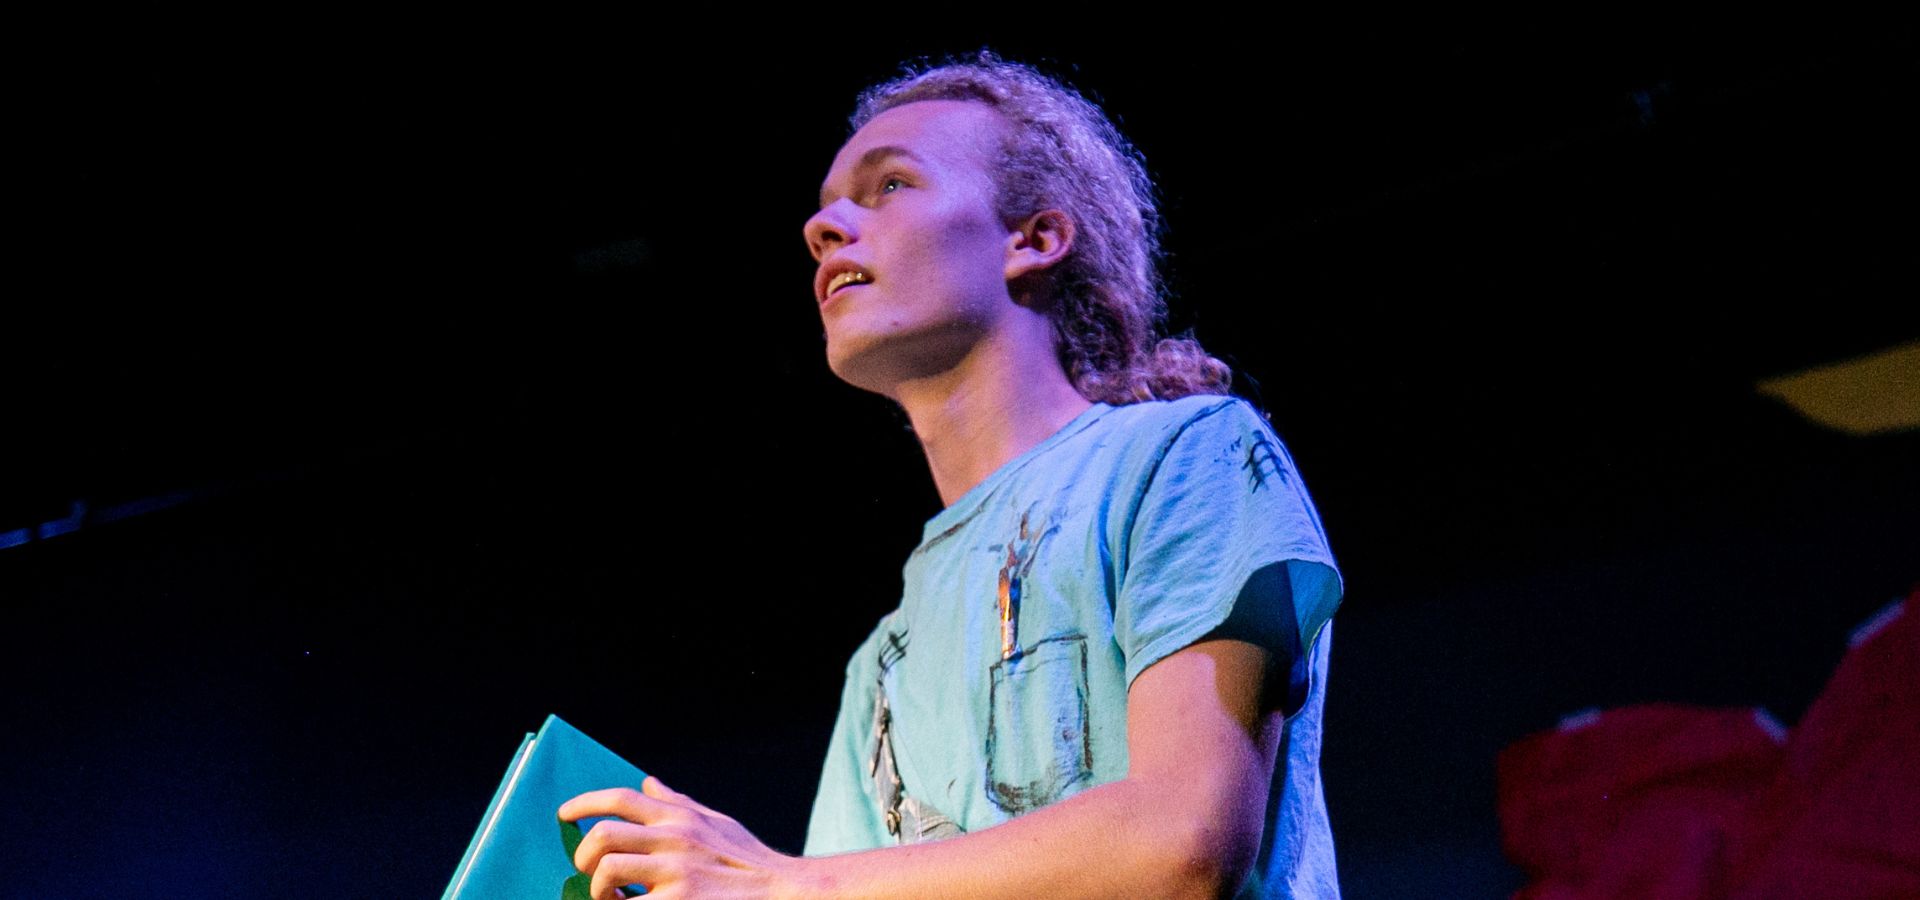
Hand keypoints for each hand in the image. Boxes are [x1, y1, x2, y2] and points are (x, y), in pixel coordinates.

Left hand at [559, 776, 807, 899]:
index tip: (564, 814)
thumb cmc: (752, 861)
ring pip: (608, 872)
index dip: (584, 803)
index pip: (621, 799)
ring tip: (611, 899)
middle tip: (589, 872)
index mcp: (682, 818)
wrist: (786, 892)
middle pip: (603, 835)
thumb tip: (649, 784)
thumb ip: (680, 804)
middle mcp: (676, 839)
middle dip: (584, 857)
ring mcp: (677, 873)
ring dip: (599, 890)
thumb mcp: (718, 822)